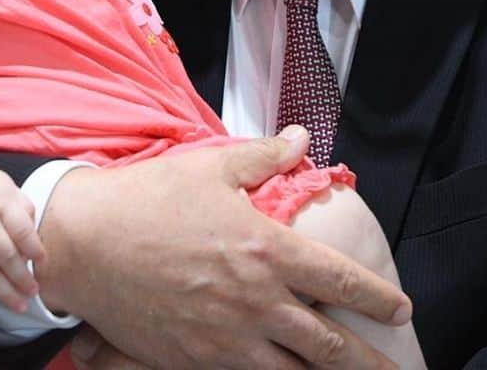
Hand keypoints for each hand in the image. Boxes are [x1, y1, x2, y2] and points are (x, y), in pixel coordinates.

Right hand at [0, 162, 44, 320]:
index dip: (35, 249)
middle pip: (6, 256)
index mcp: (0, 203)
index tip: (43, 263)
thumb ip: (21, 205)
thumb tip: (36, 232)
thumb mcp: (2, 184)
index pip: (22, 230)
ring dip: (5, 292)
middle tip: (34, 291)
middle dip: (22, 278)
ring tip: (20, 305)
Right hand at [36, 127, 410, 368]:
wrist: (87, 244)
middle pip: (328, 343)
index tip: (399, 308)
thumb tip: (302, 138)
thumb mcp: (211, 167)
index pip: (338, 280)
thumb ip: (264, 156)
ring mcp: (227, 338)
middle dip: (368, 360)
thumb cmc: (150, 198)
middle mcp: (256, 300)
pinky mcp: (197, 361)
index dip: (376, 297)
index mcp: (265, 249)